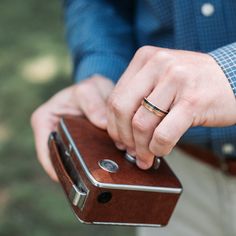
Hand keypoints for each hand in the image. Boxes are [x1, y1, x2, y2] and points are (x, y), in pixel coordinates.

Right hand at [31, 76, 113, 180]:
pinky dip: (92, 167)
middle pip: (57, 162)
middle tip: (91, 184)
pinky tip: (105, 172)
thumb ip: (94, 103)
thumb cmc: (91, 89)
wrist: (100, 92)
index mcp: (44, 120)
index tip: (78, 179)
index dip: (59, 169)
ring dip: (83, 173)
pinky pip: (82, 161)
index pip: (46, 151)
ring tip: (99, 181)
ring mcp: (64, 142)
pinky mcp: (78, 147)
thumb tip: (102, 124)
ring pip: (70, 165)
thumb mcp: (91, 89)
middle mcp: (50, 134)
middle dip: (73, 174)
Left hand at [107, 46, 235, 168]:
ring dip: (141, 148)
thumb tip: (119, 129)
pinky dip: (158, 148)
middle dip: (123, 137)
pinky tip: (161, 151)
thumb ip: (139, 96)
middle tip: (130, 150)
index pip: (115, 98)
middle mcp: (157, 64)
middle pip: (122, 110)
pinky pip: (164, 134)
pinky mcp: (192, 101)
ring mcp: (176, 80)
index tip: (119, 140)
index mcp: (145, 58)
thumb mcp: (161, 78)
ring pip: (141, 124)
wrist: (234, 76)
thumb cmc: (193, 82)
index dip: (114, 125)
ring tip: (146, 156)